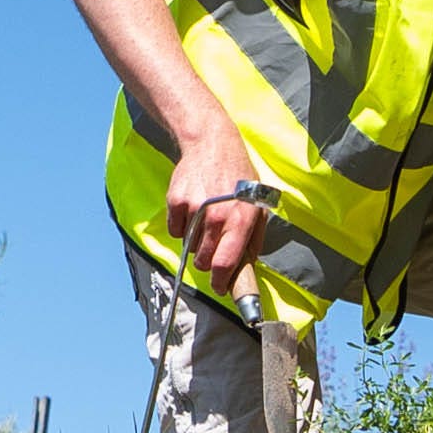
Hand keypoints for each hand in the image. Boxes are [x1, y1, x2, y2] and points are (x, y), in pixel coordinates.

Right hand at [164, 133, 269, 282]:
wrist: (212, 144)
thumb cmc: (239, 177)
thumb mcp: (258, 205)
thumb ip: (254, 238)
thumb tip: (248, 266)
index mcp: (241, 220)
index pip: (225, 264)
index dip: (221, 283)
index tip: (220, 288)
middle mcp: (217, 217)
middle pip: (204, 261)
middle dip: (208, 263)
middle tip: (213, 251)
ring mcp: (195, 209)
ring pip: (190, 247)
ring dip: (196, 243)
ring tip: (206, 221)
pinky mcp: (176, 201)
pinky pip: (175, 230)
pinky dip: (181, 227)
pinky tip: (193, 210)